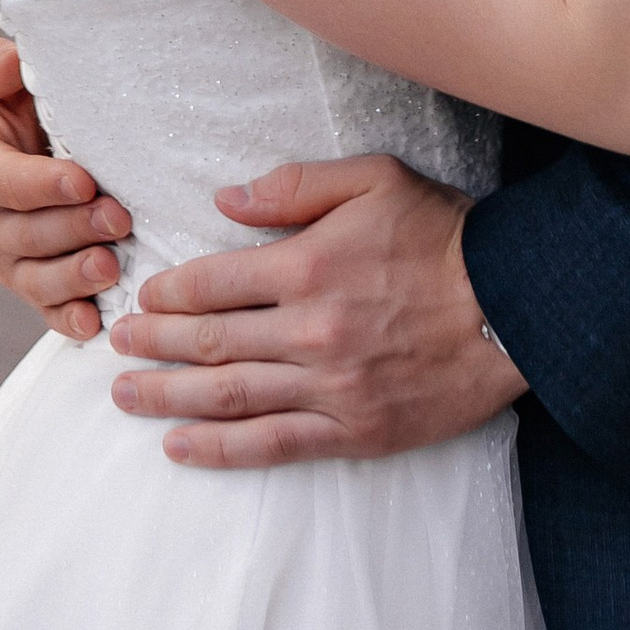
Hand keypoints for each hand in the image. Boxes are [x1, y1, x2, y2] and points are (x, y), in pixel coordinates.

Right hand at [0, 38, 133, 344]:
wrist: (57, 155)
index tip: (84, 181)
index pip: (4, 182)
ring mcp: (15, 264)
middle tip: (118, 217)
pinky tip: (95, 323)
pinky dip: (71, 321)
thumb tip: (7, 64)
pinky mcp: (41, 294)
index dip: (41, 185)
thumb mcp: (12, 84)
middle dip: (73, 229)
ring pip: (37, 281)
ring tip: (111, 266)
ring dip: (74, 277)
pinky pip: (51, 315)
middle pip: (26, 236)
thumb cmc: (35, 113)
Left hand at [106, 154, 525, 465]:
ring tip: (126, 397)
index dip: (170, 291)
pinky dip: (221, 449)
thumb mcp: (374, 180)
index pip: (214, 282)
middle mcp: (311, 331)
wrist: (517, 307)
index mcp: (309, 266)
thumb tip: (226, 201)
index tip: (142, 295)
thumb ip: (295, 187)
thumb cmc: (444, 236)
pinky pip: (275, 445)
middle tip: (112, 346)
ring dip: (169, 398)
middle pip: (210, 343)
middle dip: (152, 344)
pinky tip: (181, 447)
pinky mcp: (357, 432)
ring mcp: (332, 388)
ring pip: (230, 397)